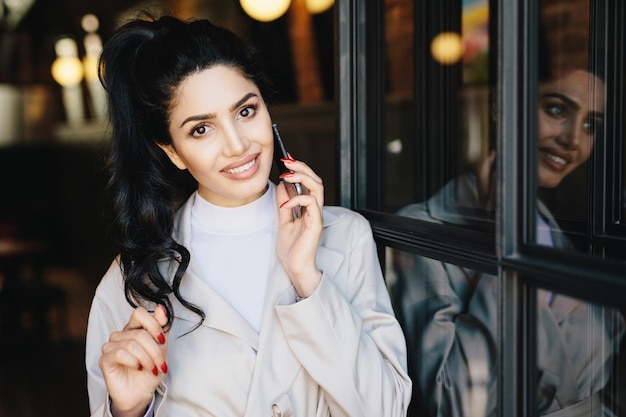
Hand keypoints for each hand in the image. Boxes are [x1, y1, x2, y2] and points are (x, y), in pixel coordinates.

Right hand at [99, 305, 168, 416]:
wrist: (142, 392)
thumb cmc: (150, 370)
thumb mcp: (162, 347)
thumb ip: (162, 327)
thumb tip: (162, 308)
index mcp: (134, 328)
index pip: (139, 313)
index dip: (153, 324)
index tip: (162, 340)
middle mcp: (121, 334)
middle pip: (139, 333)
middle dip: (154, 350)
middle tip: (160, 364)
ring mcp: (111, 346)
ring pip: (131, 344)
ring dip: (146, 358)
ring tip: (151, 369)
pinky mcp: (105, 359)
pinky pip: (119, 353)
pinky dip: (133, 361)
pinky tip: (138, 368)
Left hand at [276, 157, 323, 297]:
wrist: (295, 268)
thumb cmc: (292, 249)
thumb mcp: (283, 221)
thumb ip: (285, 203)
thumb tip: (283, 186)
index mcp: (308, 208)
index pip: (307, 182)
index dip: (298, 169)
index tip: (285, 159)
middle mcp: (315, 209)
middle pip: (315, 180)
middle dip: (301, 167)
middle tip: (286, 160)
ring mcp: (316, 216)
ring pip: (317, 187)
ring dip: (302, 177)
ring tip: (287, 175)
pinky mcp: (316, 224)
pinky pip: (311, 203)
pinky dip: (297, 199)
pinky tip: (285, 203)